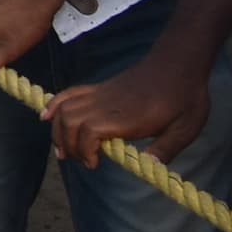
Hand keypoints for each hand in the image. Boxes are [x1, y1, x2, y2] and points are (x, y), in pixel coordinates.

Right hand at [48, 31, 215, 164]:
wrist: (178, 63)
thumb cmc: (185, 97)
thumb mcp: (185, 128)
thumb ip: (166, 149)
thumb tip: (149, 168)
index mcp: (126, 117)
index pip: (89, 132)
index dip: (85, 151)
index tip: (94, 165)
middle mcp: (106, 104)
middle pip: (69, 121)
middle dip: (67, 144)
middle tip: (80, 161)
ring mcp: (100, 93)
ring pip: (65, 108)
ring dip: (57, 129)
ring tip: (62, 149)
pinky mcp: (99, 87)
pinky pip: (69, 93)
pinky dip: (54, 104)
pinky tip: (46, 115)